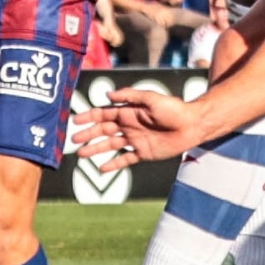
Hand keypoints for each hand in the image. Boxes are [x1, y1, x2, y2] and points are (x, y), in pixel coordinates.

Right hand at [73, 87, 212, 169]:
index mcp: (129, 111)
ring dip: (96, 149)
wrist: (192, 125)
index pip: (104, 114)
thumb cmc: (173, 108)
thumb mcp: (151, 98)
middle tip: (73, 140)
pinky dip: (113, 164)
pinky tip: (101, 169)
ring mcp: (135, 140)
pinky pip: (125, 159)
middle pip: (103, 130)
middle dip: (88, 134)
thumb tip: (108, 95)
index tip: (75, 121)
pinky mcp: (143, 152)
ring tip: (81, 154)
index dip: (89, 117)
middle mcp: (129, 125)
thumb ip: (130, 96)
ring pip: (110, 145)